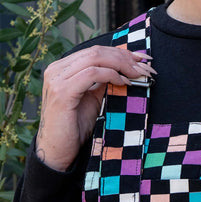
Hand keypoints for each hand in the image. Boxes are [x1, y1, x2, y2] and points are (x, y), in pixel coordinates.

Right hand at [36, 46, 153, 170]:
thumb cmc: (75, 126)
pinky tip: (123, 82)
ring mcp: (57, 79)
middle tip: (144, 65)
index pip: (94, 51)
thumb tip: (124, 69)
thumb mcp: (92, 98)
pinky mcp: (62, 92)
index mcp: (62, 68)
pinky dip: (111, 75)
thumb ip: (103, 82)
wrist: (58, 150)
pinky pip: (92, 74)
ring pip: (95, 58)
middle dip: (124, 57)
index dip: (120, 52)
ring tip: (137, 74)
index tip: (140, 59)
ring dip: (121, 64)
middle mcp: (56, 69)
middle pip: (96, 51)